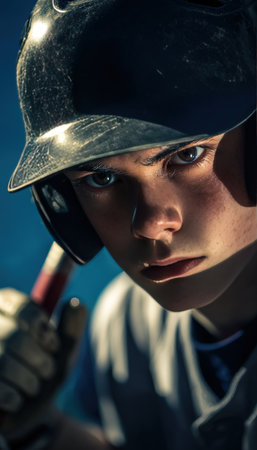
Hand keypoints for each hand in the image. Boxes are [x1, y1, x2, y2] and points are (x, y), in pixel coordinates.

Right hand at [0, 288, 86, 435]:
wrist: (29, 409)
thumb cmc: (45, 369)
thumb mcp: (64, 348)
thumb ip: (72, 325)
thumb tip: (76, 305)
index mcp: (5, 307)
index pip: (21, 308)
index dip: (43, 330)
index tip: (54, 346)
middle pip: (14, 337)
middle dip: (39, 359)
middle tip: (48, 371)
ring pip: (3, 361)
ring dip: (28, 380)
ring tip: (34, 387)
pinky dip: (13, 397)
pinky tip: (17, 400)